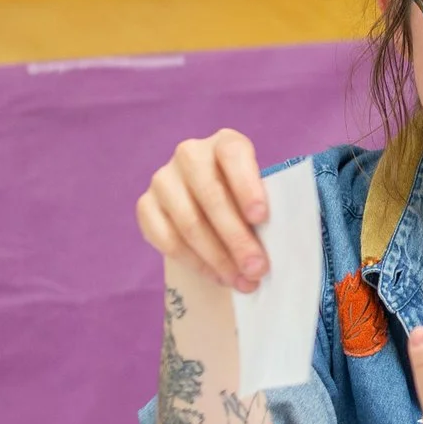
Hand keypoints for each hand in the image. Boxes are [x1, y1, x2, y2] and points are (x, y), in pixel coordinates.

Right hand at [137, 130, 268, 290]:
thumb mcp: (259, 195)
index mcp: (225, 143)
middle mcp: (190, 155)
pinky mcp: (146, 206)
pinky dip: (196, 263)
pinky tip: (218, 277)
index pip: (233, 155)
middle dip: (237, 238)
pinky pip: (168, 240)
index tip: (261, 218)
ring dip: (218, 258)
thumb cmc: (244, 201)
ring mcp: (163, 179)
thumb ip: (264, 211)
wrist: (208, 208)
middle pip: (211, 196)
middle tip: (257, 268)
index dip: (247, 186)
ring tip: (242, 280)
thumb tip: (276, 244)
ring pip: (189, 223)